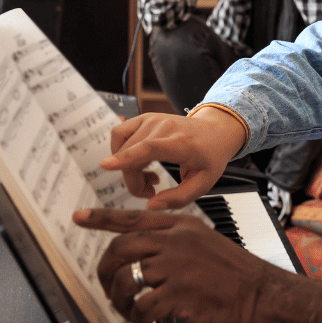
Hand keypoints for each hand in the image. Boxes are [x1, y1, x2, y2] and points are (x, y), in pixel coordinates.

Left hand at [72, 207, 290, 322]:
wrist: (264, 294)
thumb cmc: (237, 275)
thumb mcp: (206, 243)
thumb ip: (175, 244)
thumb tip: (144, 259)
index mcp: (182, 225)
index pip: (133, 216)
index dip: (102, 217)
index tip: (80, 216)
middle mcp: (176, 241)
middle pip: (121, 247)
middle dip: (105, 269)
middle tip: (106, 285)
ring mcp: (176, 266)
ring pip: (127, 279)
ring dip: (121, 299)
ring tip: (130, 309)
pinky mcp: (179, 293)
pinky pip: (142, 306)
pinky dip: (138, 317)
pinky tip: (147, 320)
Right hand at [101, 110, 245, 208]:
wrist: (216, 131)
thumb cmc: (210, 159)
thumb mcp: (204, 184)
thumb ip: (178, 198)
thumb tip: (150, 205)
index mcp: (182, 143)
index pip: (150, 148)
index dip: (127, 158)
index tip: (105, 165)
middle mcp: (164, 127)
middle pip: (132, 155)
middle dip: (133, 181)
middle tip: (151, 191)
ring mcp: (152, 119)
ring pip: (122, 147)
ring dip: (128, 168)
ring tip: (149, 176)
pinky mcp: (144, 118)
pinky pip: (119, 134)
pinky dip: (121, 152)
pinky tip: (139, 162)